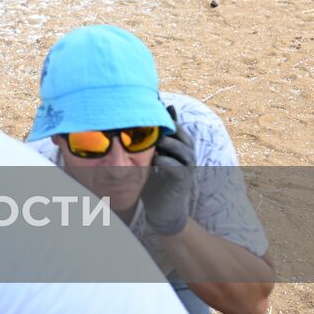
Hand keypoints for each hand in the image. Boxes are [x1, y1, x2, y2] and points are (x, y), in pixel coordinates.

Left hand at [140, 106, 195, 236]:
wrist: (162, 210)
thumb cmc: (153, 180)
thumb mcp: (147, 157)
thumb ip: (144, 141)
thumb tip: (125, 122)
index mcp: (178, 144)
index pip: (172, 123)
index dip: (161, 113)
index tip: (146, 103)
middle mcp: (186, 152)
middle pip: (178, 132)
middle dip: (162, 125)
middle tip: (143, 119)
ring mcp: (187, 166)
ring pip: (180, 147)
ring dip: (164, 142)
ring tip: (149, 139)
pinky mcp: (183, 180)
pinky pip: (176, 167)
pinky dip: (164, 161)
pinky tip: (153, 159)